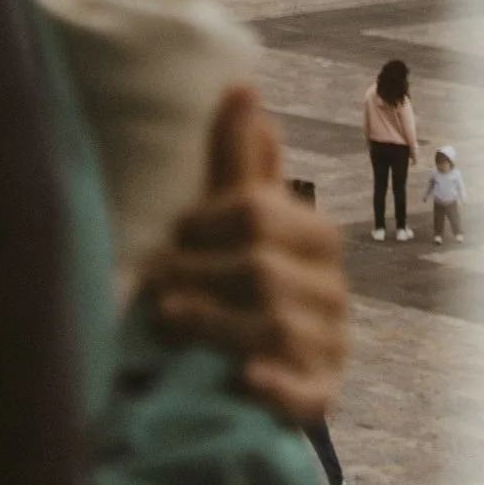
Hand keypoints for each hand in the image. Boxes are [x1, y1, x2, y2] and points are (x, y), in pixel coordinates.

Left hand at [140, 84, 347, 424]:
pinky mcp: (322, 399)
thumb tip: (243, 84)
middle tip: (151, 288)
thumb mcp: (235, 223)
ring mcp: (331, 348)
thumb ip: (237, 162)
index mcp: (315, 237)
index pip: (255, 212)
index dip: (200, 224)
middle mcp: (332, 291)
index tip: (168, 238)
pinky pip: (306, 396)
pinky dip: (274, 388)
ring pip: (275, 329)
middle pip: (261, 270)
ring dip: (211, 326)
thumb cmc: (235, 283)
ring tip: (166, 324)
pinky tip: (242, 382)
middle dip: (196, 277)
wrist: (250, 374)